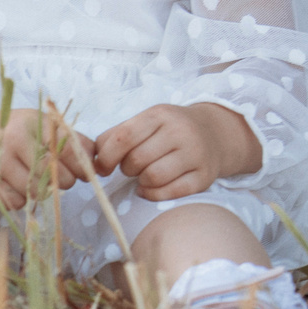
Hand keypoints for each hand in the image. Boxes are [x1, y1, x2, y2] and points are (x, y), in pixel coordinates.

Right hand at [0, 98, 94, 210]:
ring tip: (34, 178)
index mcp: (34, 124)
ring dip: (41, 191)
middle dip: (64, 181)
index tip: (86, 174)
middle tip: (59, 177)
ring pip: (35, 193)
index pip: (69, 151)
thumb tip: (97, 164)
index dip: (83, 167)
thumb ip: (71, 139)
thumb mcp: (43, 123)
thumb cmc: (16, 128)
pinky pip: (15, 202)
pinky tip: (15, 184)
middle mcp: (14, 141)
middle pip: (54, 176)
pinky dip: (20, 198)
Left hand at [94, 103, 262, 201]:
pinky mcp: (204, 176)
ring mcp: (196, 153)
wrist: (214, 133)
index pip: (123, 137)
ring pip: (153, 177)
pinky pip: (171, 193)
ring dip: (141, 182)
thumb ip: (116, 136)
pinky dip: (154, 194)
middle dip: (127, 169)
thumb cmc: (169, 130)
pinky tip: (153, 187)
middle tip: (133, 167)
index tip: (103, 166)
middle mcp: (181, 131)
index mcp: (161, 115)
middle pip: (137, 160)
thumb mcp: (146, 122)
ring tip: (145, 176)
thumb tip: (93, 160)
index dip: (106, 157)